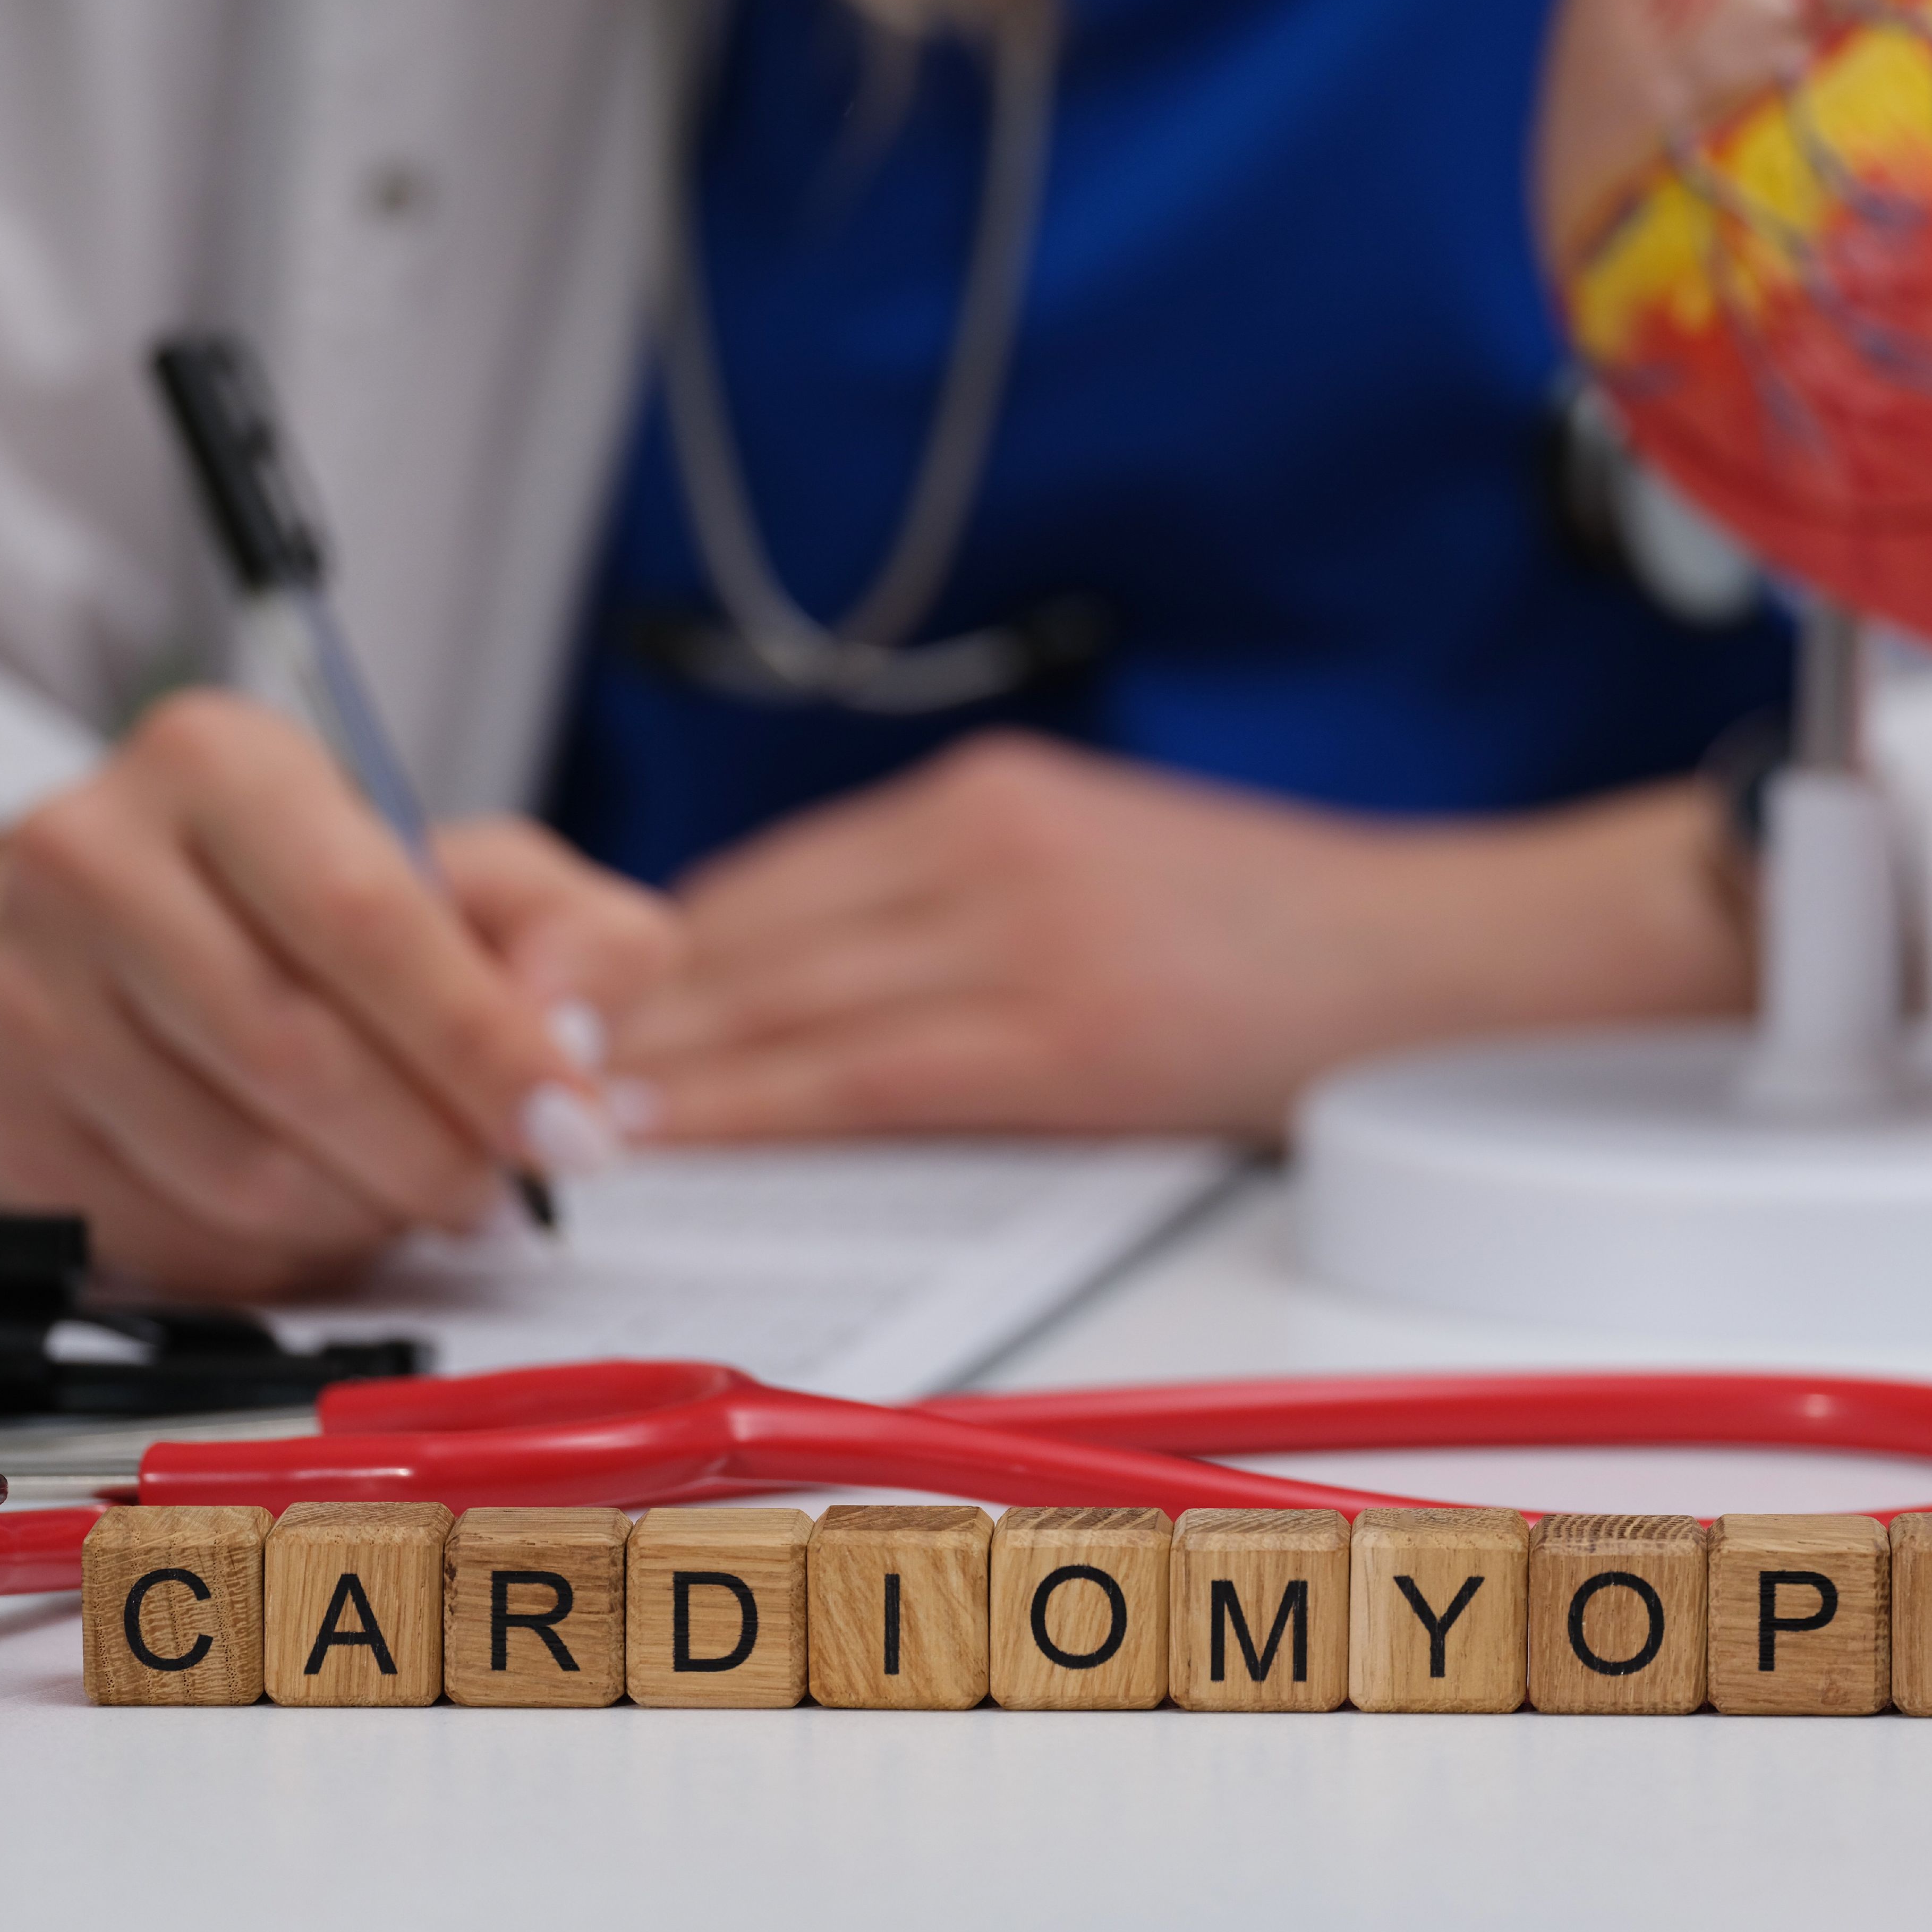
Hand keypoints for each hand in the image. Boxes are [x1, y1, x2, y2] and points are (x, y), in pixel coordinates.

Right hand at [0, 689, 684, 1297]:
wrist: (89, 953)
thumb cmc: (299, 907)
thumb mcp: (460, 875)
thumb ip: (565, 928)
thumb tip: (579, 1025)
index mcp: (214, 762)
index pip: (365, 917)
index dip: (484, 1041)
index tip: (575, 1127)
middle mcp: (90, 859)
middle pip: (300, 1055)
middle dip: (439, 1147)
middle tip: (510, 1183)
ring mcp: (25, 999)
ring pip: (242, 1166)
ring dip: (368, 1208)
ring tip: (417, 1184)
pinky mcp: (5, 1129)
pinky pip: (183, 1237)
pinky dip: (284, 1249)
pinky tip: (320, 1205)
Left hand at [605, 732, 1748, 1140]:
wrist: (1435, 956)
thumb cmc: (1280, 932)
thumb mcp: (1099, 866)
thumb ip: (960, 903)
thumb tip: (811, 981)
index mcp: (994, 798)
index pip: (765, 881)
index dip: (644, 951)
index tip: (554, 997)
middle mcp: (988, 845)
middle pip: (745, 934)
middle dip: (614, 1006)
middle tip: (496, 1057)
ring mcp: (1023, 935)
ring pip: (777, 1003)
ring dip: (651, 1064)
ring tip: (542, 1106)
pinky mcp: (1062, 1031)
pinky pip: (854, 1074)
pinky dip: (742, 1107)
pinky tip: (668, 1133)